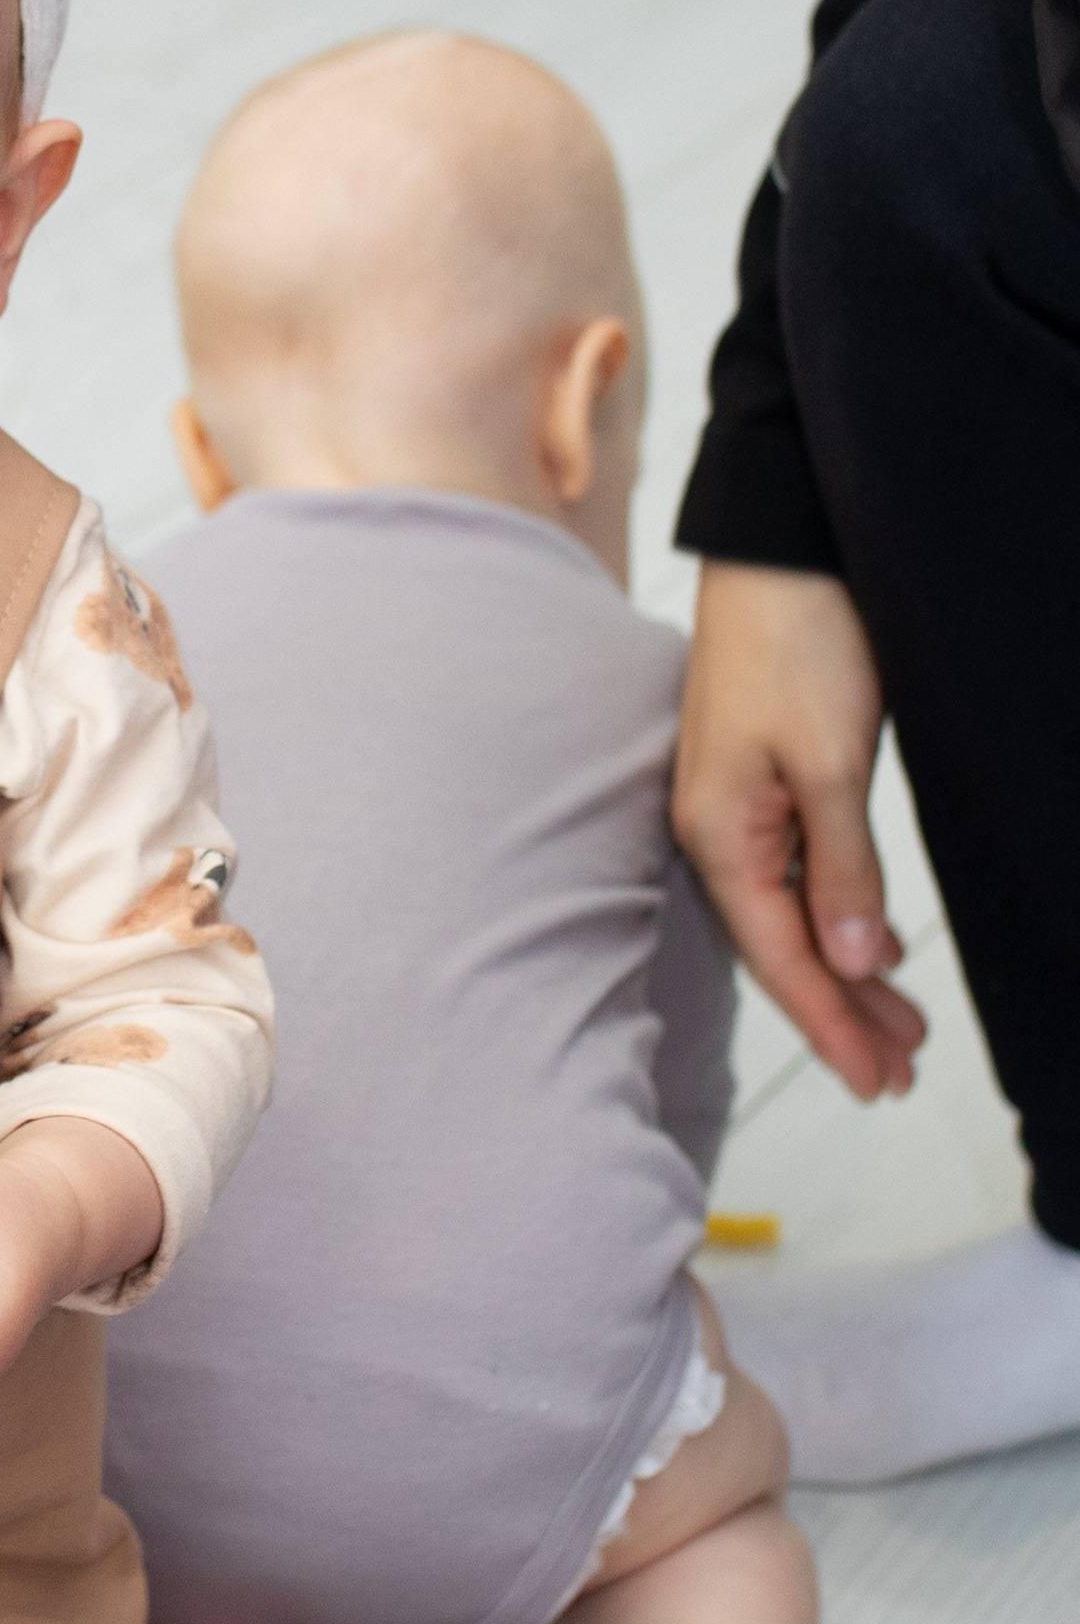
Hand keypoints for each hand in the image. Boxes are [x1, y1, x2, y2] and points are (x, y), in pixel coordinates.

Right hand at [674, 560, 924, 1101]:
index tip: (880, 1081)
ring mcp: (736, 808)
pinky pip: (795, 876)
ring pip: (794, 917)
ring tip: (903, 1023)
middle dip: (844, 1014)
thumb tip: (848, 961)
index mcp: (722, 838)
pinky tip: (869, 942)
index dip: (832, 1026)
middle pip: (784, 951)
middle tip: (905, 1072)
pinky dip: (836, 918)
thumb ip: (840, 868)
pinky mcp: (761, 780)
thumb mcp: (831, 762)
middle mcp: (719, 834)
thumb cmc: (798, 639)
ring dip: (846, 972)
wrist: (781, 542)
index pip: (783, 960)